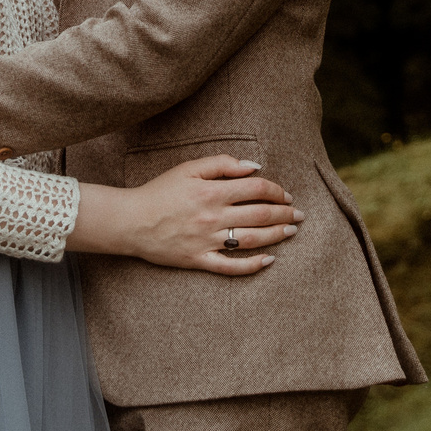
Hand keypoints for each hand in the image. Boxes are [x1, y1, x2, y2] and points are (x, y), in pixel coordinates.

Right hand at [67, 155, 303, 275]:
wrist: (131, 220)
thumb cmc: (159, 191)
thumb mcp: (188, 168)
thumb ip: (221, 164)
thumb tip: (253, 167)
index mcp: (212, 191)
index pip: (256, 189)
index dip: (276, 191)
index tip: (286, 195)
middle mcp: (214, 217)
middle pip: (260, 214)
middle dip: (284, 214)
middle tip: (298, 215)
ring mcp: (208, 241)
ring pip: (251, 239)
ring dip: (276, 235)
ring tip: (291, 232)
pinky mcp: (199, 260)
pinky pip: (231, 267)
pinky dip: (252, 265)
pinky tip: (269, 261)